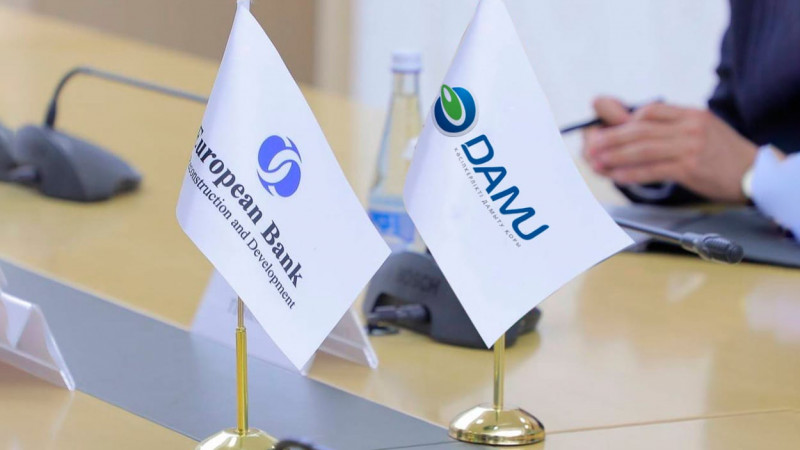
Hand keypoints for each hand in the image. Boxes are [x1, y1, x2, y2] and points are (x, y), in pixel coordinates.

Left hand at [582, 97, 757, 202]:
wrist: (753, 173)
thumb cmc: (719, 153)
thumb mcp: (696, 130)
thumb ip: (662, 125)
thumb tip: (622, 118)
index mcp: (690, 113)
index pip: (650, 110)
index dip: (622, 120)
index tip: (602, 130)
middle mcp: (690, 126)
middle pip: (640, 129)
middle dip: (610, 138)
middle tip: (590, 146)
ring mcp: (690, 147)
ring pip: (642, 149)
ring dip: (614, 157)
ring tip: (595, 162)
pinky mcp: (689, 168)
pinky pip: (652, 169)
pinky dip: (630, 173)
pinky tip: (615, 175)